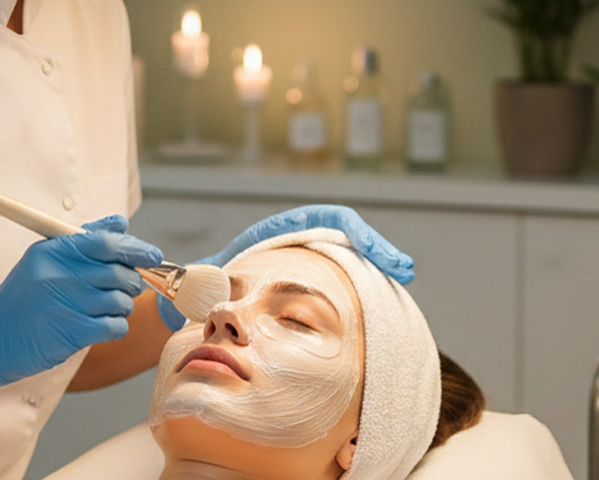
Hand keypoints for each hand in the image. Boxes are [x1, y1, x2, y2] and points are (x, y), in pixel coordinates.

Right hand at [0, 215, 162, 411]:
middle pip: (118, 273)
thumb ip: (84, 240)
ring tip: (103, 310)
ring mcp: (63, 304)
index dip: (136, 248)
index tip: (153, 256)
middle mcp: (57, 274)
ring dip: (121, 308)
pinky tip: (100, 327)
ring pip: (120, 301)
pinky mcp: (70, 332)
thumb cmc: (24, 299)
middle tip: (123, 289)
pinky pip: (114, 326)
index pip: (106, 242)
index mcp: (53, 251)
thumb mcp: (45, 261)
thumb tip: (121, 223)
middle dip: (130, 283)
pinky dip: (115, 327)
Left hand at [157, 205, 412, 330]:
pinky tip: (380, 300)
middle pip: (349, 233)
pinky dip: (365, 284)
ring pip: (350, 256)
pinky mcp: (313, 275)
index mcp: (280, 230)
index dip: (354, 231)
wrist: (200, 295)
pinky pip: (345, 276)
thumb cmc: (201, 285)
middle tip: (403, 270)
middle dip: (378, 248)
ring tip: (401, 276)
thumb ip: (200, 277)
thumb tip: (195, 277)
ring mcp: (308, 257)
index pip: (327, 218)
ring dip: (377, 265)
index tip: (370, 249)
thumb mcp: (203, 277)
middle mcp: (300, 239)